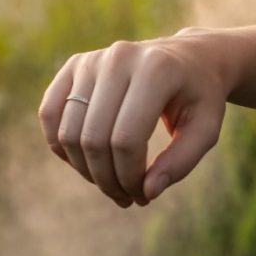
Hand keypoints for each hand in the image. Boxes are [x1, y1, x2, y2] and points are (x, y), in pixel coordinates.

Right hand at [37, 28, 228, 206]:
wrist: (190, 58)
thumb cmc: (200, 97)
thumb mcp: (205, 129)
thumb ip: (181, 162)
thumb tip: (147, 191)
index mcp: (157, 69)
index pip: (127, 138)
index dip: (129, 177)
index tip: (144, 195)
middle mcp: (119, 58)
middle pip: (94, 138)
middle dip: (107, 179)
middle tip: (127, 198)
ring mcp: (92, 59)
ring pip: (68, 132)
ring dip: (85, 170)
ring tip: (111, 183)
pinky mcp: (74, 64)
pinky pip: (50, 114)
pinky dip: (62, 147)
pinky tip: (87, 162)